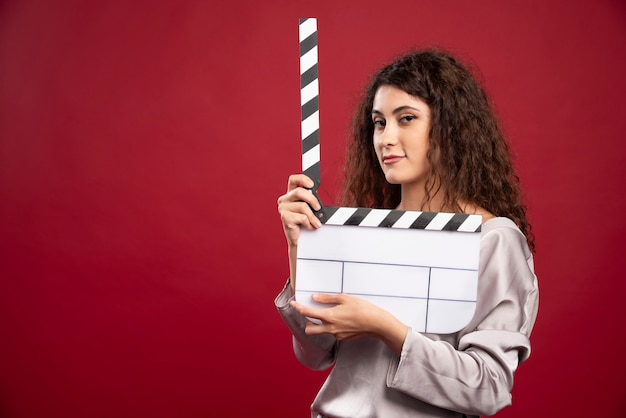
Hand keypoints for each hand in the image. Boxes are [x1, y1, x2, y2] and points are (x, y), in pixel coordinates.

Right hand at [276, 174, 321, 247]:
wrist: (300, 240)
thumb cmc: (304, 223)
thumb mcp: (308, 209)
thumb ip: (310, 201)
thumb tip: (318, 201)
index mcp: (290, 194)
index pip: (293, 180)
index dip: (302, 179)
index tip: (312, 184)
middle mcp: (285, 199)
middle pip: (299, 192)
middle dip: (312, 199)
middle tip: (318, 207)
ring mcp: (283, 208)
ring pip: (303, 206)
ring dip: (312, 216)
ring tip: (316, 222)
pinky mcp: (285, 217)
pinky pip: (302, 217)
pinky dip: (309, 223)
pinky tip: (309, 227)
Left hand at [290, 293, 407, 353]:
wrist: (377, 324)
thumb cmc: (363, 309)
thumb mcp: (344, 298)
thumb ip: (327, 298)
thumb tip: (314, 297)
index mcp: (329, 317)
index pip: (308, 313)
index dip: (298, 308)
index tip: (293, 304)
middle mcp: (331, 328)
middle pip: (309, 330)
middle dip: (306, 323)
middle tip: (310, 315)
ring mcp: (337, 335)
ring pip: (322, 331)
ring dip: (322, 324)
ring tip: (331, 314)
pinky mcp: (344, 339)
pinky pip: (334, 333)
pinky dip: (334, 327)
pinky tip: (344, 320)